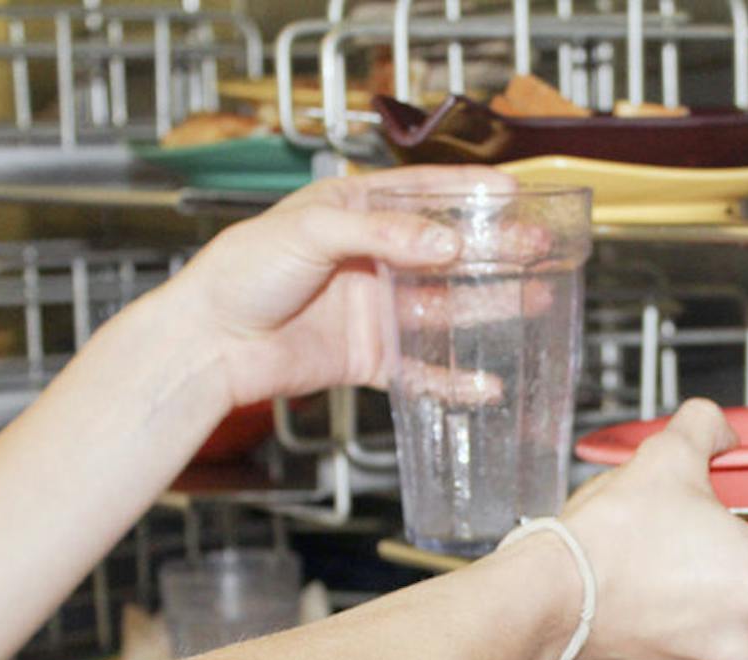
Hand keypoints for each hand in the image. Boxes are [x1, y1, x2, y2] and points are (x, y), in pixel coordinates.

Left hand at [172, 165, 513, 408]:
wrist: (208, 344)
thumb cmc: (239, 273)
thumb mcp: (310, 233)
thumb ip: (383, 233)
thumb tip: (447, 241)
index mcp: (353, 213)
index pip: (423, 193)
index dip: (469, 190)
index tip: (513, 190)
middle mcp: (370, 259)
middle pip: (446, 252)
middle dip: (495, 250)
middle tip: (539, 247)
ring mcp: (372, 310)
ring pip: (444, 308)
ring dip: (489, 307)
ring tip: (536, 299)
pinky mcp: (368, 358)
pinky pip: (421, 369)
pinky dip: (453, 379)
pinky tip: (485, 382)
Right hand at [559, 399, 747, 659]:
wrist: (546, 597)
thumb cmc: (612, 539)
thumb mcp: (666, 459)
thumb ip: (706, 429)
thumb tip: (718, 424)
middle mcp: (747, 637)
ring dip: (739, 594)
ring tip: (699, 556)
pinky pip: (710, 641)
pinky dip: (703, 614)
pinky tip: (671, 582)